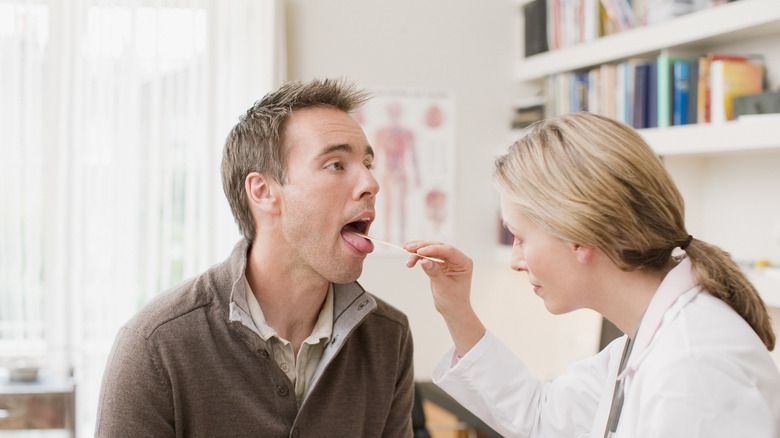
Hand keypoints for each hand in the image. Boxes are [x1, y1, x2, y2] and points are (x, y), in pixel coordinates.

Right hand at [404, 240, 484, 355]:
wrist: (452, 310)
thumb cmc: (453, 301)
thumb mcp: (443, 288)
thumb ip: (435, 273)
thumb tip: (424, 260)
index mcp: (463, 263)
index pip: (448, 251)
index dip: (433, 249)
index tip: (419, 251)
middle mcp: (456, 259)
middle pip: (438, 247)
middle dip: (422, 247)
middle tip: (408, 248)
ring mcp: (447, 260)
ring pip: (431, 249)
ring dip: (417, 250)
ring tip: (405, 250)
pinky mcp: (439, 264)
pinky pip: (427, 256)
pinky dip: (418, 257)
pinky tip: (410, 261)